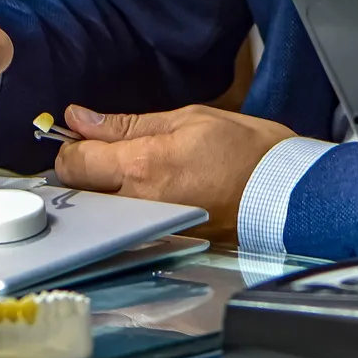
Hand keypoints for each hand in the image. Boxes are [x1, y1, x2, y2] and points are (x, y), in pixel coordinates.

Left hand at [54, 104, 294, 242]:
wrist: (286, 194)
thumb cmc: (245, 149)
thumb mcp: (185, 119)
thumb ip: (126, 124)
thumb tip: (80, 118)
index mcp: (141, 165)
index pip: (74, 162)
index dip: (71, 146)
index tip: (83, 136)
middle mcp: (139, 201)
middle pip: (80, 190)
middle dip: (82, 170)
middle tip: (105, 152)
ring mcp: (150, 225)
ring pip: (101, 208)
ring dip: (103, 189)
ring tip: (131, 171)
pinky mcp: (164, 239)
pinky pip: (126, 221)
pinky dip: (125, 206)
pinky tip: (147, 191)